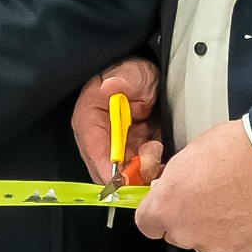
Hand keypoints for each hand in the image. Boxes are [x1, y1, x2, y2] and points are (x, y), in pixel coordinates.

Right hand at [71, 56, 165, 188]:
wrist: (148, 78)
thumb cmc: (132, 75)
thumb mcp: (131, 73)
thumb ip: (123, 81)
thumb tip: (109, 87)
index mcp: (89, 121)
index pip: (94, 153)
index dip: (109, 170)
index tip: (126, 178)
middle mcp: (100, 141)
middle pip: (109, 173)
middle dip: (132, 175)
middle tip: (152, 158)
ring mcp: (117, 150)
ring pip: (126, 178)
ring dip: (145, 173)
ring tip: (157, 149)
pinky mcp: (133, 155)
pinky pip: (140, 175)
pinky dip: (153, 172)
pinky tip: (163, 160)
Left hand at [135, 119, 251, 251]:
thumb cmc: (237, 150)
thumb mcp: (190, 153)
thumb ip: (175, 178)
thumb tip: (173, 185)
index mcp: (166, 207)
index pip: (147, 222)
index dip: (158, 212)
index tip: (166, 206)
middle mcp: (186, 232)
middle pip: (178, 234)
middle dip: (189, 218)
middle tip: (209, 197)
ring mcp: (215, 245)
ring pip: (206, 244)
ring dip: (214, 230)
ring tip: (234, 204)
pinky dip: (239, 240)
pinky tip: (248, 220)